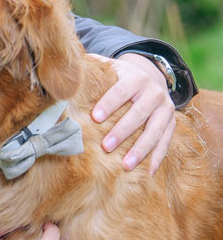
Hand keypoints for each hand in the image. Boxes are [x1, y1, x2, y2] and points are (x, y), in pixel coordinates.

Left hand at [90, 52, 174, 173]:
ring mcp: (166, 109)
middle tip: (106, 146)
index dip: (109, 103)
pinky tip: (148, 172)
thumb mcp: (109, 68)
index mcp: (136, 77)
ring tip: (126, 165)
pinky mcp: (172, 124)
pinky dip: (158, 157)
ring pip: (155, 131)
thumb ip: (92, 68)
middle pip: (139, 113)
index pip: (121, 90)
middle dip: (122, 130)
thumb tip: (68, 72)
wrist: (152, 78)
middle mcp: (155, 92)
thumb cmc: (120, 78)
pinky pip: (166, 142)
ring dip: (141, 149)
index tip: (95, 117)